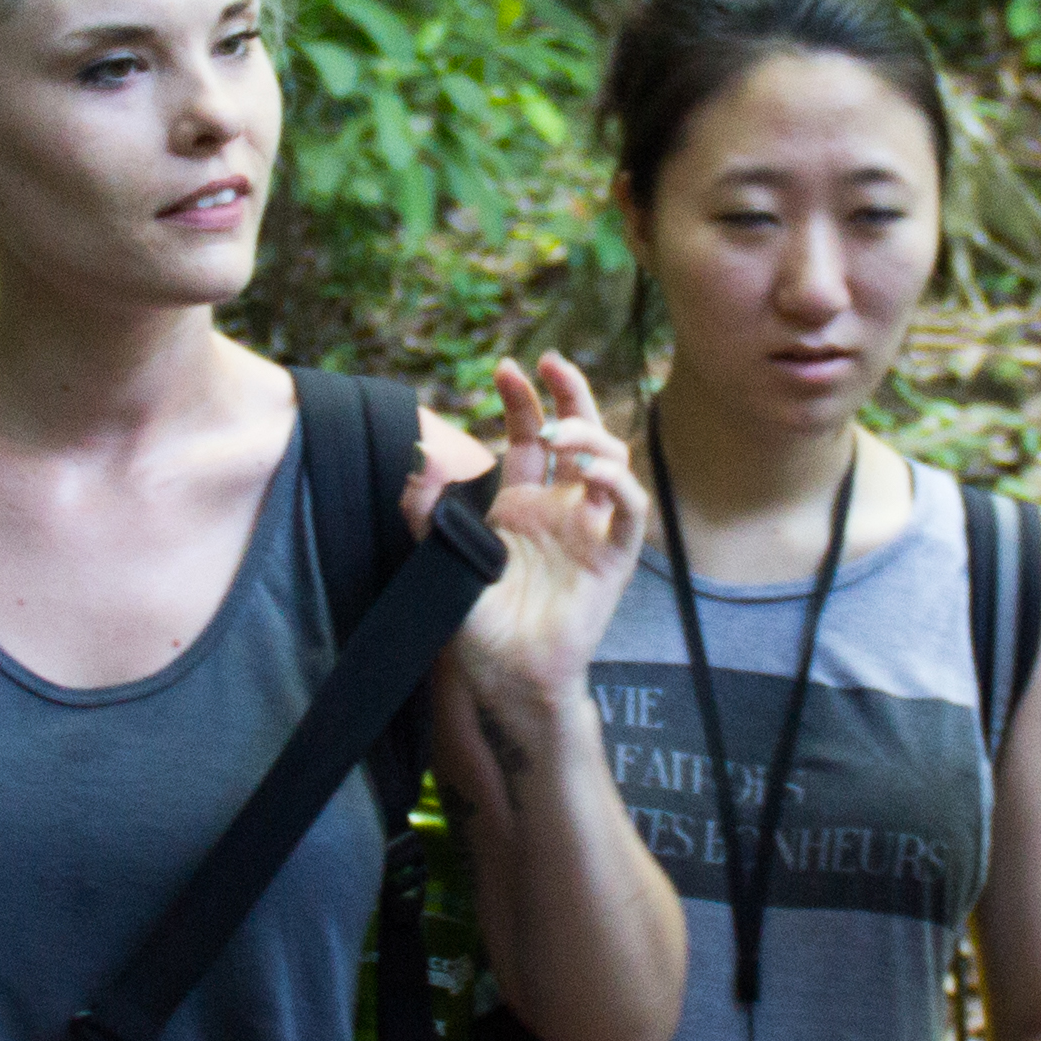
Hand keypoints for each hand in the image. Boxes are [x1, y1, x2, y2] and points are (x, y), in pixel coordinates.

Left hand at [446, 354, 642, 710]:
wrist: (506, 678)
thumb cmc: (477, 627)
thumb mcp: (442, 563)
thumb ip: (428, 514)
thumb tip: (413, 463)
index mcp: (520, 503)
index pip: (530, 435)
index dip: (522, 399)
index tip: (506, 367)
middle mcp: (559, 508)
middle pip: (577, 434)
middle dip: (568, 393)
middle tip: (550, 362)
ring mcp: (589, 530)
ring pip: (609, 461)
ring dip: (590, 435)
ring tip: (561, 430)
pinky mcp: (611, 558)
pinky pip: (628, 513)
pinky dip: (617, 484)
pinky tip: (591, 472)